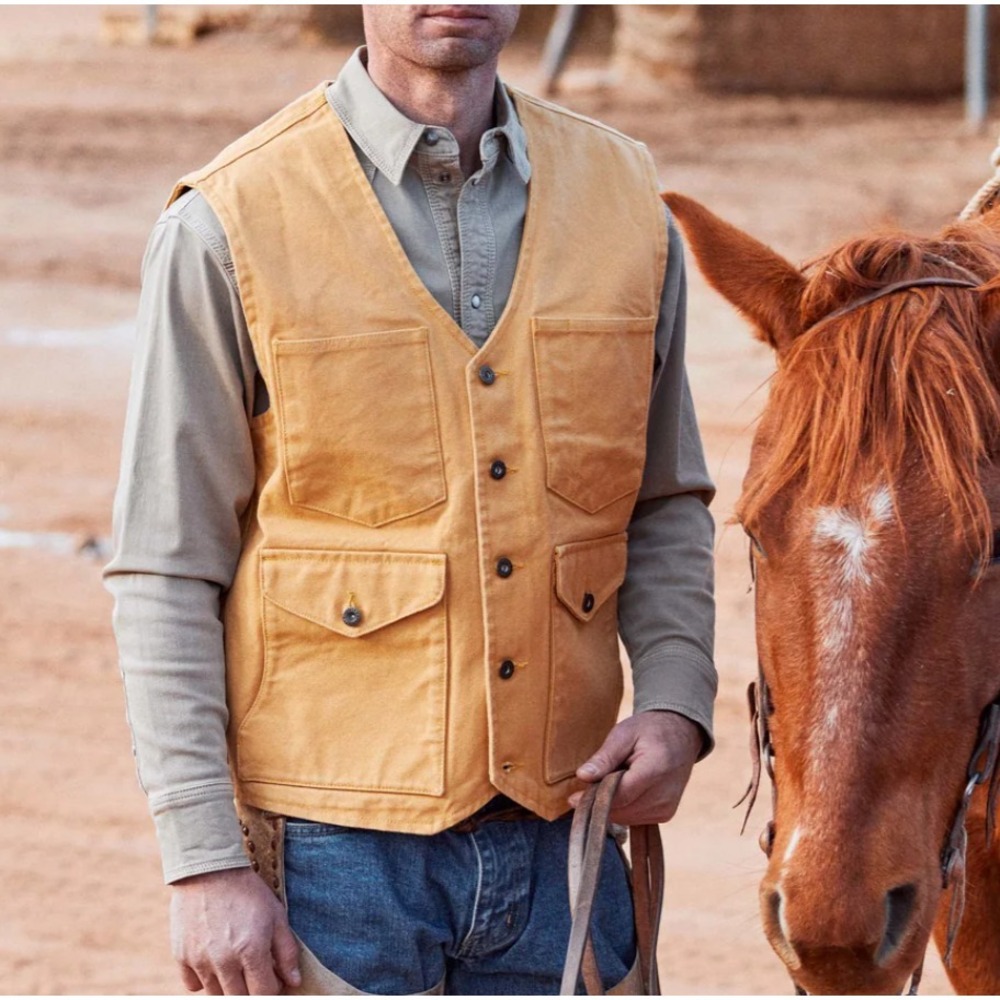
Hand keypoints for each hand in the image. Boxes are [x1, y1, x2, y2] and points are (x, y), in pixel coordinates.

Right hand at [170, 866, 300, 994]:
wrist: (210, 870)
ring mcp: (200, 960)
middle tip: (255, 970)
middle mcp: (224, 961)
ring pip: (216, 994)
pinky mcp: (181, 956)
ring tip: (236, 963)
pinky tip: (214, 960)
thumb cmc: (248, 892)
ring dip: (229, 986)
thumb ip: (287, 951)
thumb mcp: (276, 915)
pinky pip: (193, 985)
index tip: (274, 978)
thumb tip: (293, 982)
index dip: (273, 989)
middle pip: (240, 998)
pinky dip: (204, 979)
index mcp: (251, 951)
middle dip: (251, 988)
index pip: (264, 994)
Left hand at [568, 710, 703, 825]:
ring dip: (612, 805)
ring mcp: (667, 808)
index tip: (573, 799)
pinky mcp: (665, 815)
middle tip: (591, 783)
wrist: (681, 735)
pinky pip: (634, 818)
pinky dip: (623, 807)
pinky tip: (625, 788)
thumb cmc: (649, 730)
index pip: (621, 794)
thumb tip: (582, 776)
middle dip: (601, 801)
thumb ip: (605, 757)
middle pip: (621, 810)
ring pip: (625, 818)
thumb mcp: (624, 733)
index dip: (595, 799)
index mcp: (656, 768)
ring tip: (613, 780)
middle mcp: (665, 794)